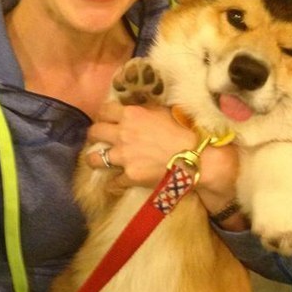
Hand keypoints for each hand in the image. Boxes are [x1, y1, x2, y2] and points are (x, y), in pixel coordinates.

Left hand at [87, 103, 242, 220]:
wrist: (197, 157)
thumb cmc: (185, 131)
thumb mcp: (164, 111)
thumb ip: (145, 110)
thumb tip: (136, 108)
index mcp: (131, 114)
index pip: (104, 111)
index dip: (103, 116)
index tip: (106, 120)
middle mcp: (123, 134)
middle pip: (94, 132)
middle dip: (94, 136)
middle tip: (99, 139)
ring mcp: (124, 156)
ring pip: (95, 159)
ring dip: (94, 159)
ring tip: (97, 161)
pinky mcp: (130, 176)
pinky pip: (113, 181)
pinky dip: (114, 182)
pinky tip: (116, 182)